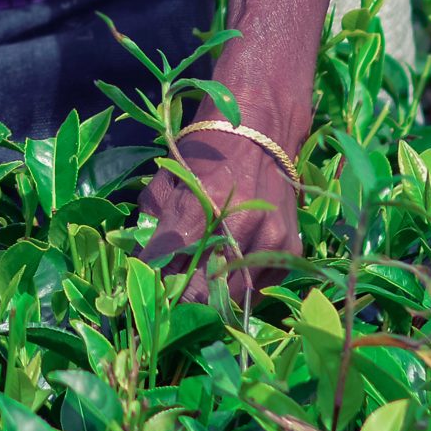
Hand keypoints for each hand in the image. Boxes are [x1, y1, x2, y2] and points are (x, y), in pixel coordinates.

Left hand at [139, 85, 306, 306]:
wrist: (261, 129)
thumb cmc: (208, 149)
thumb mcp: (169, 176)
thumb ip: (153, 219)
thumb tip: (139, 258)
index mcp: (202, 204)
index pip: (165, 264)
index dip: (149, 282)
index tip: (141, 290)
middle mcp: (240, 226)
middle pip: (199, 293)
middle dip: (178, 300)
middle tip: (166, 300)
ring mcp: (269, 240)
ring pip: (230, 299)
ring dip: (209, 300)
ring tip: (194, 292)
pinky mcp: (290, 250)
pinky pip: (258, 289)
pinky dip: (239, 289)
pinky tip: (226, 275)